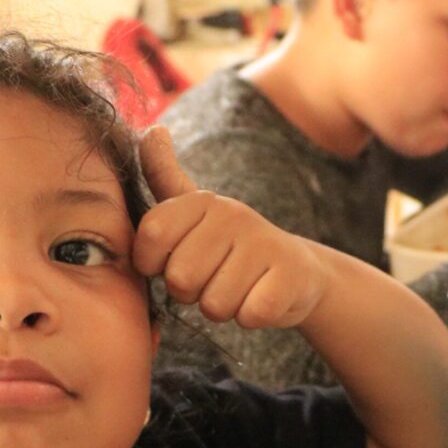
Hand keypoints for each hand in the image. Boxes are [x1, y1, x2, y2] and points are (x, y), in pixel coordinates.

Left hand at [132, 126, 327, 328]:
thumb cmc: (232, 247)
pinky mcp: (290, 277)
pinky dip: (250, 318)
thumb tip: (151, 130)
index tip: (175, 260)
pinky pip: (248, 316)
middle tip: (214, 278)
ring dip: (223, 308)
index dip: (154, 264)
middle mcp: (233, 214)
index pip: (152, 238)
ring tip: (240, 287)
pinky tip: (261, 297)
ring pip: (214, 304)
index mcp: (202, 201)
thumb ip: (163, 175)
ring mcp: (265, 243)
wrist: (296, 271)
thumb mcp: (195, 212)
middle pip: (180, 279)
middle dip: (192, 293)